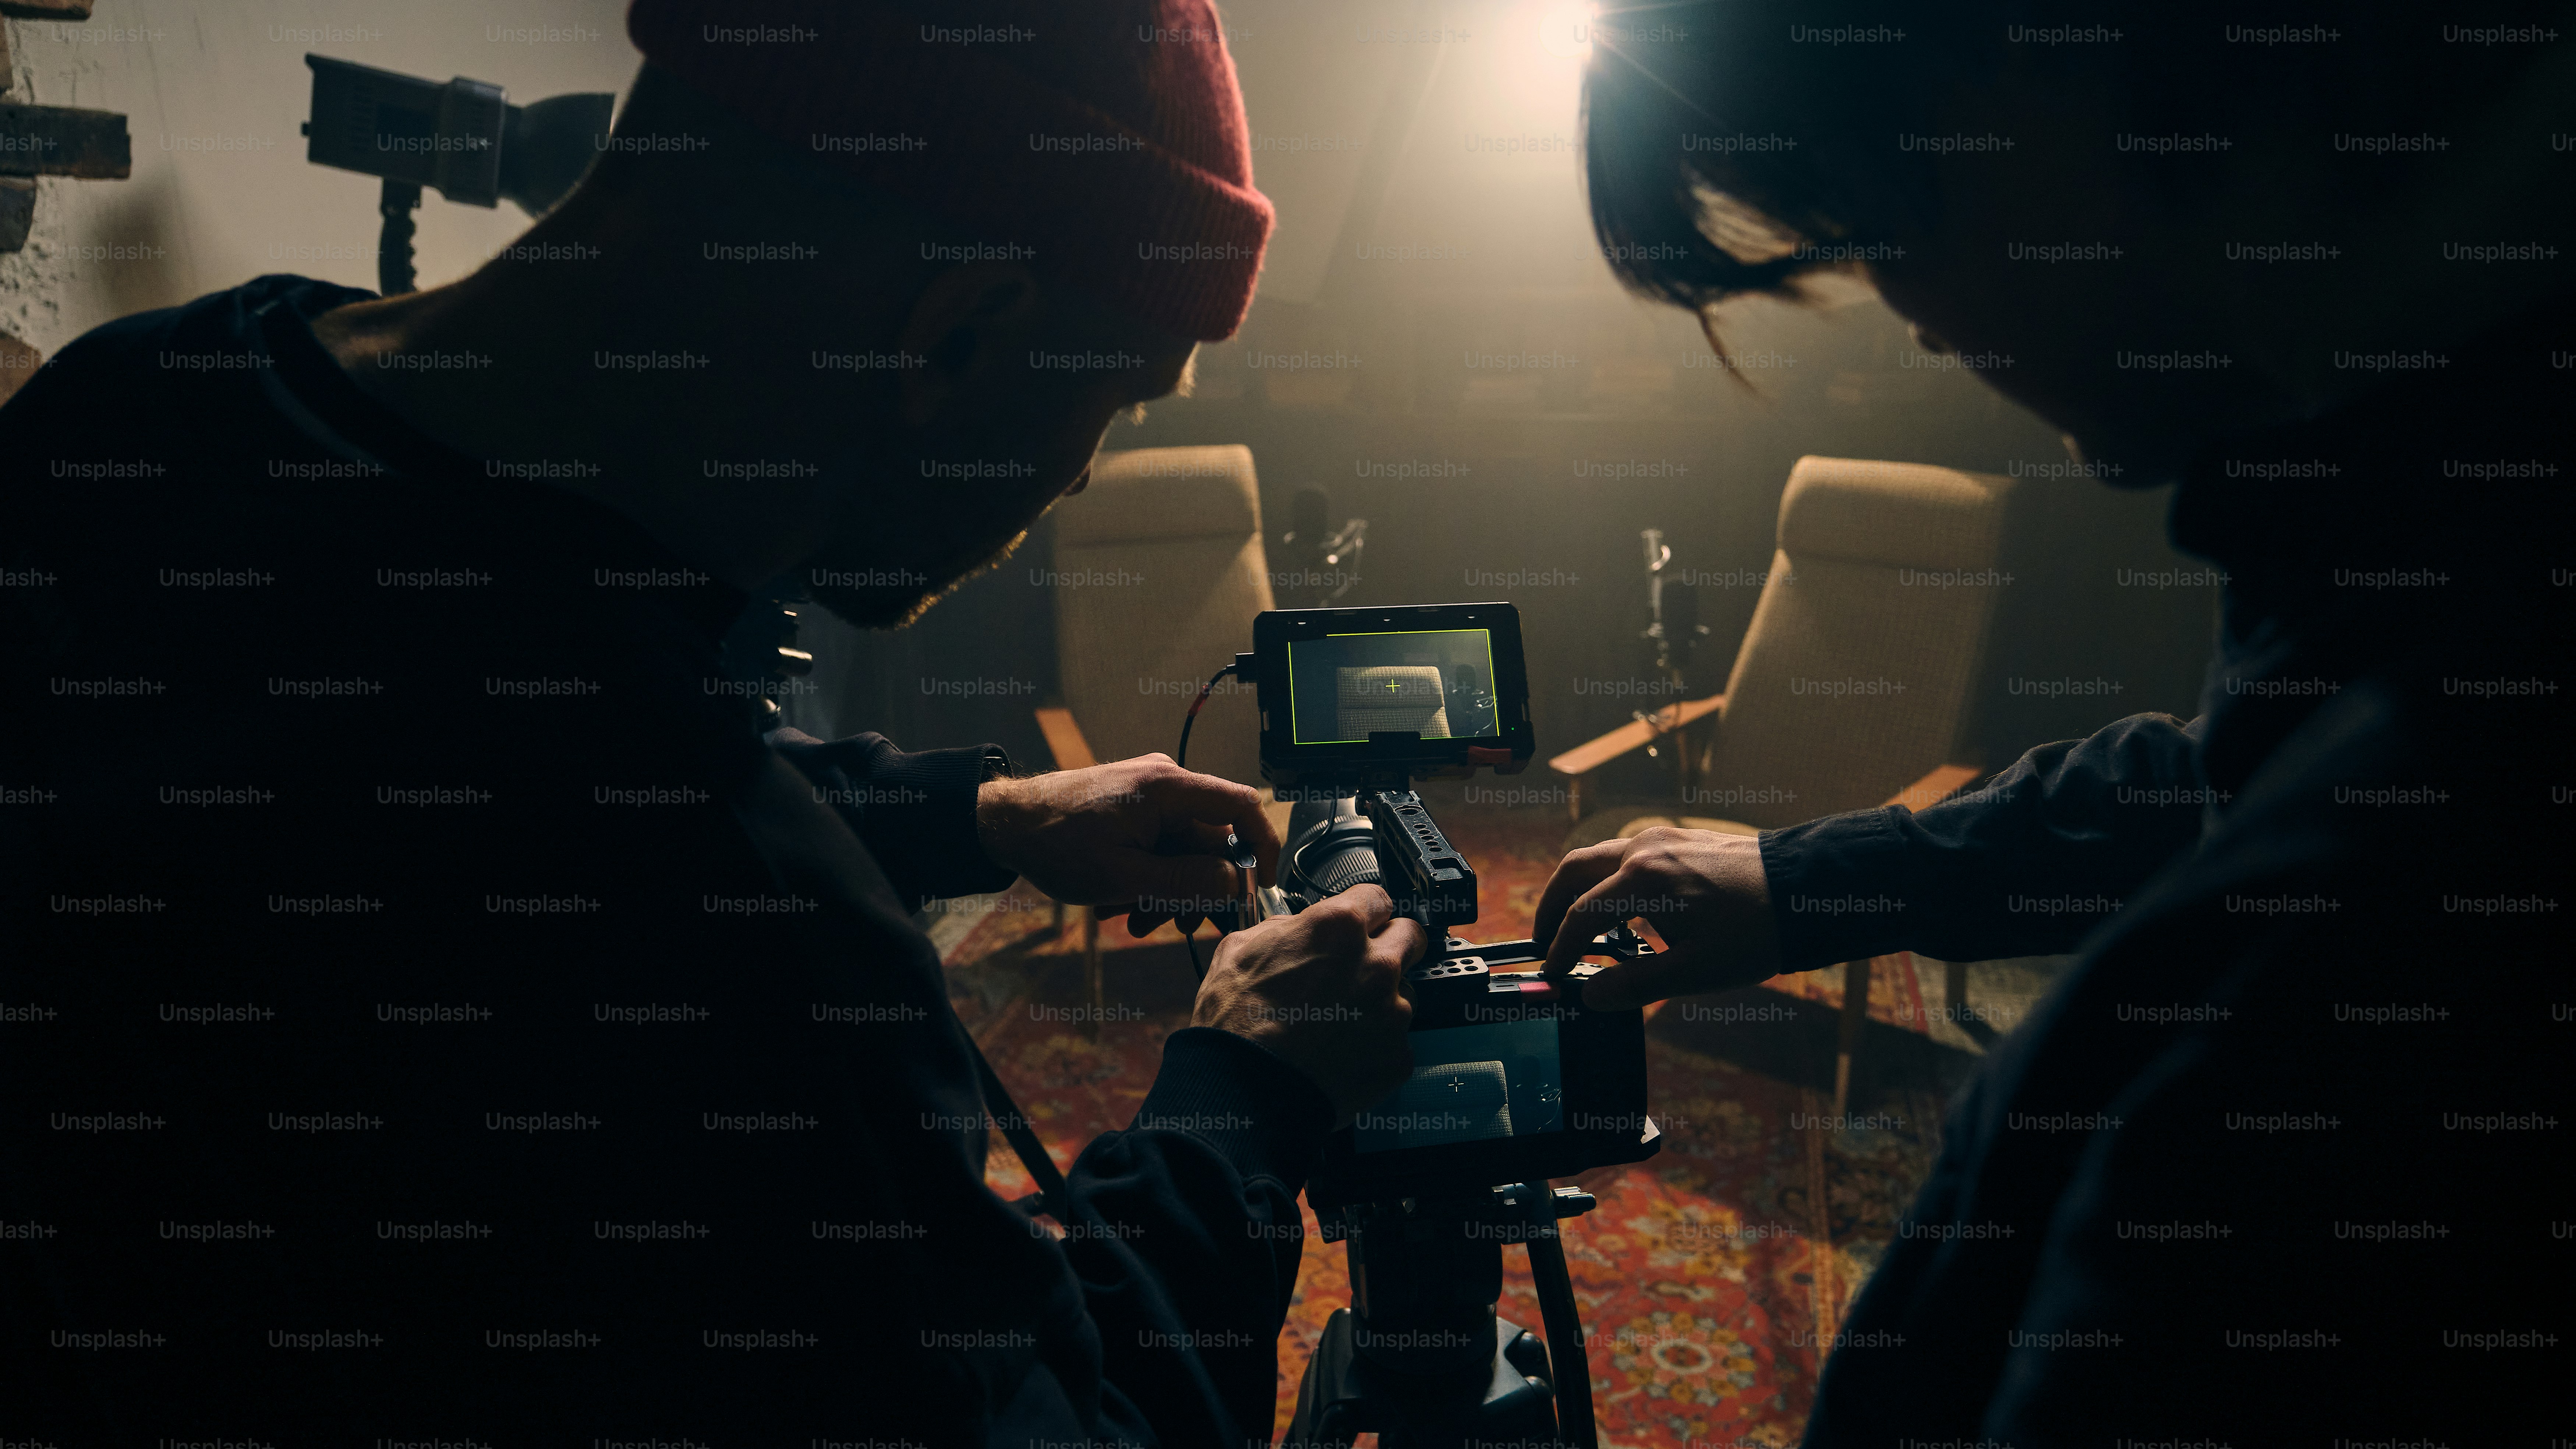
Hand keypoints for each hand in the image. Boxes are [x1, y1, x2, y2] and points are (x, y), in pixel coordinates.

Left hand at [975, 755, 1279, 934]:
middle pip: (1211, 840)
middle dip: (1196, 889)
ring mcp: (1150, 794)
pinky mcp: (1134, 808)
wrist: (1004, 824)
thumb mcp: (1124, 877)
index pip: (1242, 806)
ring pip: (1184, 850)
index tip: (1260, 885)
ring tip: (1135, 922)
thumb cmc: (1054, 844)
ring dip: (1168, 891)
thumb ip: (1186, 880)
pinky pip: (1160, 846)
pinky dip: (1149, 878)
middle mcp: (1165, 783)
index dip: (1261, 846)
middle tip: (1178, 926)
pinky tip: (1122, 905)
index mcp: (1169, 788)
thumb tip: (1235, 882)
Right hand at [1191, 885, 1424, 1120]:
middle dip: (1390, 946)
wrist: (1240, 1090)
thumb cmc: (1235, 1022)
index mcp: (1339, 927)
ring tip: (1340, 1021)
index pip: (1377, 898)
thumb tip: (1300, 927)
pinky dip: (1376, 1045)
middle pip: (1409, 937)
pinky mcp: (1398, 1056)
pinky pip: (1396, 1040)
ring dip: (1381, 1000)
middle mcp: (1376, 965)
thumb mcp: (1242, 947)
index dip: (1363, 912)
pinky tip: (1343, 1053)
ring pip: (1405, 993)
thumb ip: (1285, 927)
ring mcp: (1392, 1013)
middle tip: (1360, 967)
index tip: (1358, 924)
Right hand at [1532, 827, 1782, 1009]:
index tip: (1551, 973)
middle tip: (1543, 941)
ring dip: (1579, 891)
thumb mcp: (1696, 970)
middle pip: (1574, 871)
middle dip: (1552, 907)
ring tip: (1578, 928)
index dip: (1559, 948)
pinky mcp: (1679, 838)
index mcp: (1642, 880)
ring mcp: (1662, 837)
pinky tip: (1622, 911)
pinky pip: (1625, 855)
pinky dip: (1607, 881)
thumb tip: (1591, 996)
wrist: (1804, 889)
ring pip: (1598, 858)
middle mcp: (1643, 849)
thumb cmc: (1755, 932)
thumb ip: (1636, 985)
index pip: (1581, 916)